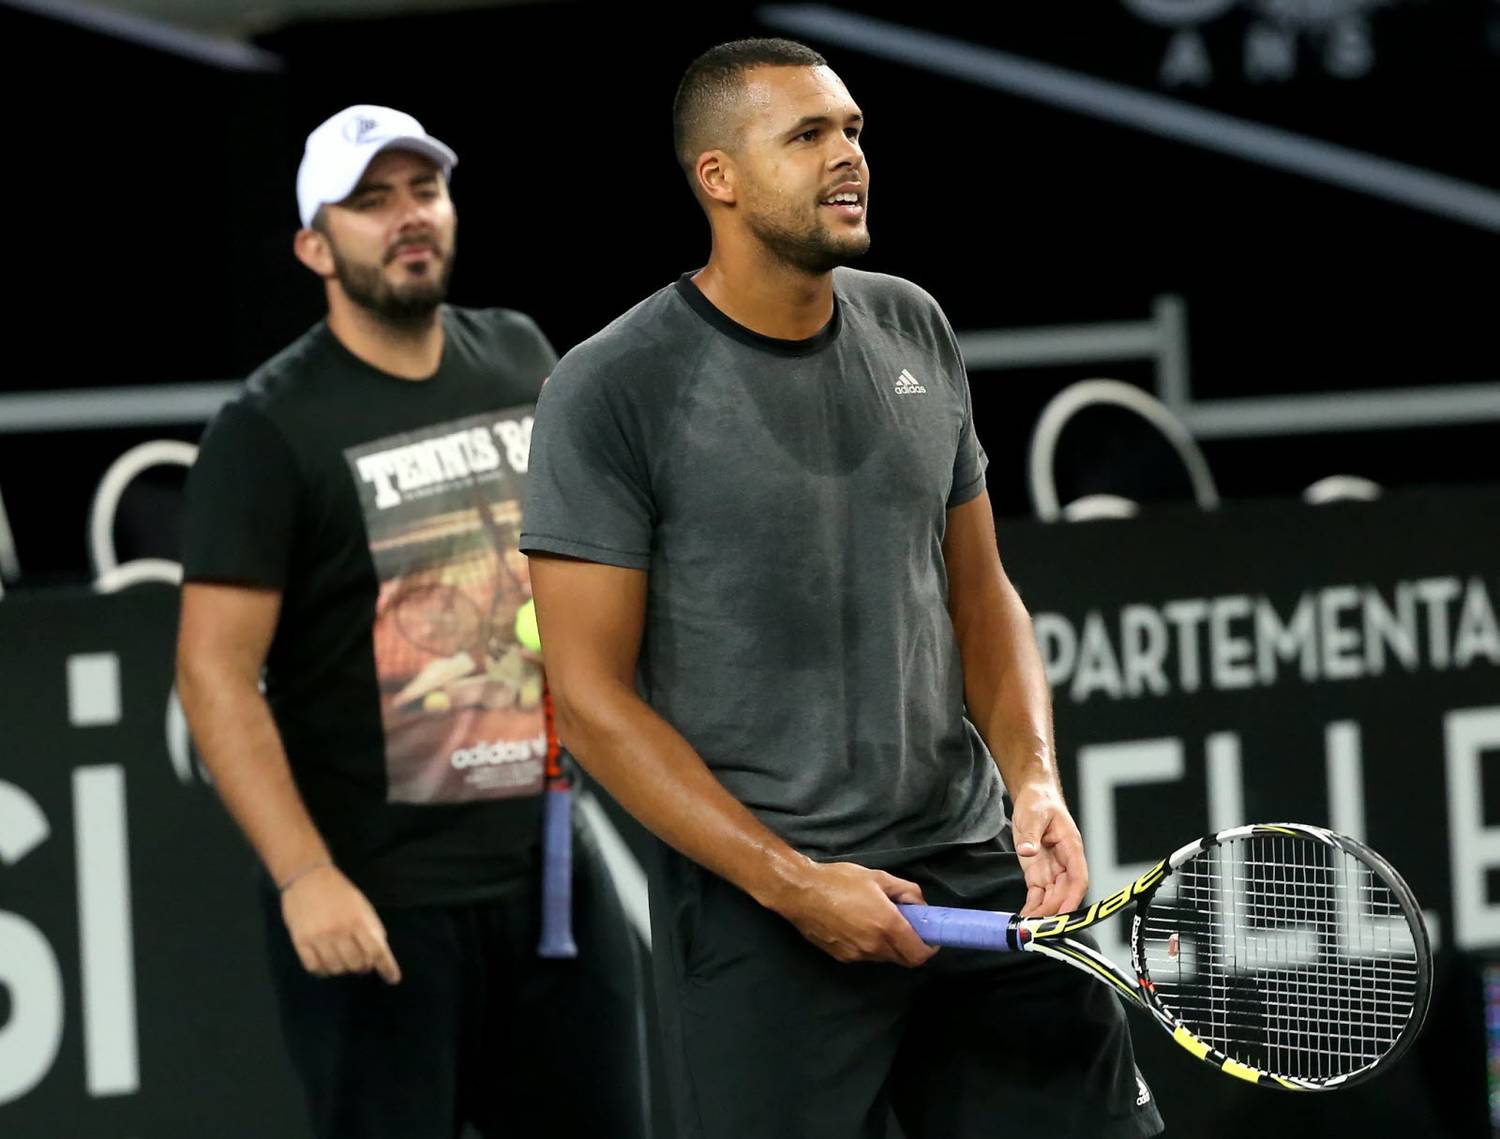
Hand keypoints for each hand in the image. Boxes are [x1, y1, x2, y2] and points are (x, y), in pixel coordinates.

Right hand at [280, 865, 401, 983]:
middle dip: (362, 966)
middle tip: (360, 960)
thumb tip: (379, 955)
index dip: (387, 968)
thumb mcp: (362, 906)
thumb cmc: (339, 892)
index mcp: (358, 920)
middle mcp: (339, 931)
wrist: (307, 878)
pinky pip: (314, 968)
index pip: (376, 951)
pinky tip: (326, 962)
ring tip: (342, 959)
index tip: (393, 979)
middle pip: (357, 964)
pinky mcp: (300, 942)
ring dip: (342, 969)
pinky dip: (323, 970)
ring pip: (336, 969)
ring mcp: (318, 938)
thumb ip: (372, 929)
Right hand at [770, 861, 937, 966]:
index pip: (919, 954)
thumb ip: (906, 891)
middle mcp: (874, 946)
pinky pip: (865, 956)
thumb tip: (920, 906)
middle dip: (910, 946)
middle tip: (906, 926)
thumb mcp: (878, 876)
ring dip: (889, 945)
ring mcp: (857, 955)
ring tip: (876, 920)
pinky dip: (870, 945)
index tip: (930, 937)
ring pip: (884, 957)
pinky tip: (857, 925)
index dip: (929, 948)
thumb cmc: (840, 880)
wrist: (800, 892)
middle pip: (903, 959)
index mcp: (887, 925)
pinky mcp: (842, 958)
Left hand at [1011, 784, 1088, 917]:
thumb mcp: (1034, 814)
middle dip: (1053, 910)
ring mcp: (1052, 868)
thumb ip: (1031, 834)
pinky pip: (1039, 893)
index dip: (1073, 898)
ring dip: (1043, 912)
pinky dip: (1033, 906)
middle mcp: (1065, 862)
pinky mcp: (1038, 871)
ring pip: (1053, 896)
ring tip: (1029, 928)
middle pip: (1065, 893)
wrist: (1034, 797)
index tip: (1063, 913)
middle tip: (1039, 926)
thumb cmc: (1040, 802)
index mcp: (1071, 848)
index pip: (1079, 878)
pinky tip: (1025, 918)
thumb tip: (1028, 851)